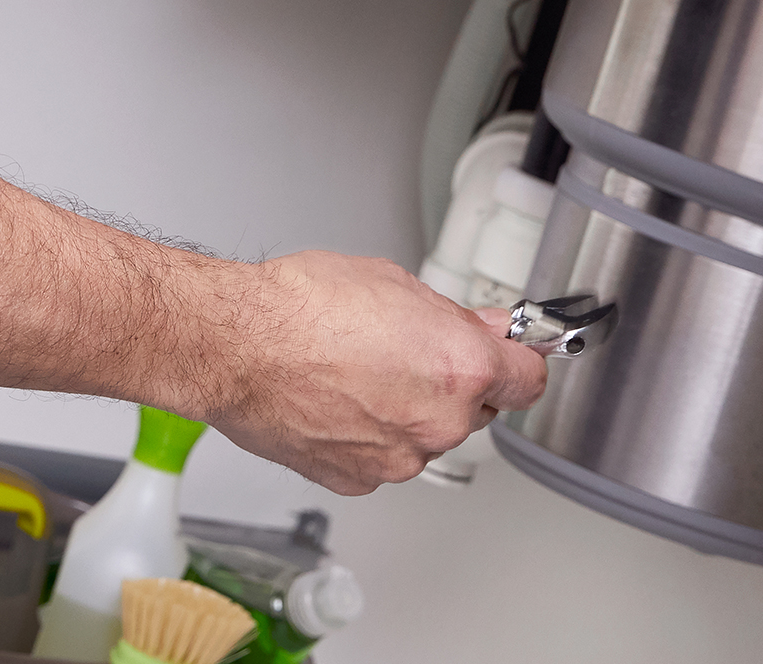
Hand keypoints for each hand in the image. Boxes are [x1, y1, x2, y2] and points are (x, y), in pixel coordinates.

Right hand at [204, 251, 545, 494]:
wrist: (235, 346)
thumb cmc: (299, 307)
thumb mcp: (392, 282)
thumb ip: (450, 316)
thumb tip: (480, 327)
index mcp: (462, 367)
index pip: (528, 378)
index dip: (516, 361)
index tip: (508, 356)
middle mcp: (440, 422)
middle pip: (475, 409)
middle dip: (452, 383)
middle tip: (405, 350)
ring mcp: (400, 458)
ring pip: (425, 436)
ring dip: (407, 412)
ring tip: (355, 372)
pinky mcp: (359, 479)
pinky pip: (382, 457)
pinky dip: (368, 436)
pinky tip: (335, 401)